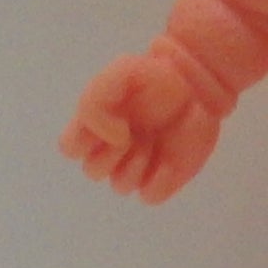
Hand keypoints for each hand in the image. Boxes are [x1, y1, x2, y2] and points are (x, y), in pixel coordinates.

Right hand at [58, 53, 220, 203]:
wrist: (197, 84)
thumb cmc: (155, 77)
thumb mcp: (121, 72)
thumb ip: (97, 102)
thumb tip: (110, 138)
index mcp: (97, 126)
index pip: (71, 148)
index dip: (84, 140)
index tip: (109, 123)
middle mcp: (113, 150)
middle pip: (93, 171)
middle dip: (112, 153)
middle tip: (133, 132)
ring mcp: (137, 166)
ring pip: (120, 186)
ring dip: (136, 164)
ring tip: (153, 140)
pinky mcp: (162, 178)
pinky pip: (149, 196)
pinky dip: (158, 181)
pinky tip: (168, 161)